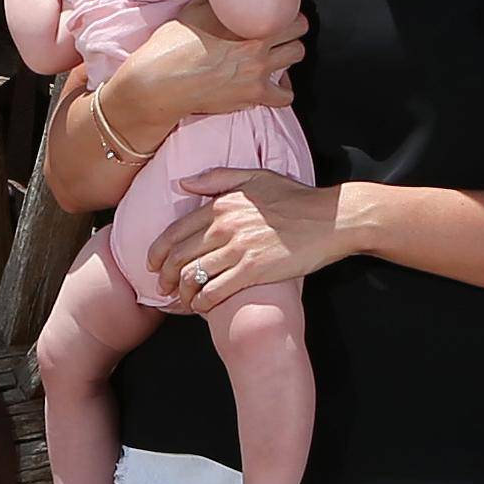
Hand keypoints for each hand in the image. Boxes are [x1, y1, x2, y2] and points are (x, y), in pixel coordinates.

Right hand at [104, 8, 300, 131]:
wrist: (160, 80)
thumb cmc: (172, 44)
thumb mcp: (194, 9)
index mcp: (247, 21)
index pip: (291, 11)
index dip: (287, 11)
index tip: (280, 13)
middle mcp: (258, 45)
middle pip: (299, 33)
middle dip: (293, 30)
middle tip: (282, 32)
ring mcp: (258, 72)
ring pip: (296, 57)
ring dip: (290, 55)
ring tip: (278, 54)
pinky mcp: (252, 96)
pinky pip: (285, 96)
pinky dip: (283, 91)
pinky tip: (273, 84)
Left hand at [146, 169, 347, 307]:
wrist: (330, 219)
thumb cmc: (296, 198)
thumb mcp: (255, 177)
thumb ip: (217, 178)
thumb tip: (183, 183)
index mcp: (221, 204)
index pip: (175, 231)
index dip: (158, 252)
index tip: (152, 264)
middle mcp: (224, 226)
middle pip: (178, 256)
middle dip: (163, 276)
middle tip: (162, 288)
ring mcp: (238, 249)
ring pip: (193, 276)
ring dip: (182, 293)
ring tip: (182, 300)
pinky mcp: (253, 271)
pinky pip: (215, 291)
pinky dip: (202, 303)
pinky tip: (201, 307)